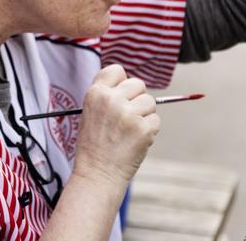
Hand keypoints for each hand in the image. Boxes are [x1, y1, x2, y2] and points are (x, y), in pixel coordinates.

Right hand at [72, 64, 159, 185]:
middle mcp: (112, 100)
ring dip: (144, 115)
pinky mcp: (144, 128)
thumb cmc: (94, 145)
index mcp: (95, 93)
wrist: (97, 175)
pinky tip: (135, 141)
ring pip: (150, 102)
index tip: (119, 97)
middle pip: (138, 84)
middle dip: (137, 99)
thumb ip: (107, 95)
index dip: (121, 83)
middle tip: (126, 119)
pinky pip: (156, 120)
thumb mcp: (90, 113)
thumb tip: (131, 84)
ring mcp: (129, 114)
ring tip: (129, 131)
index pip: (117, 70)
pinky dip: (150, 130)